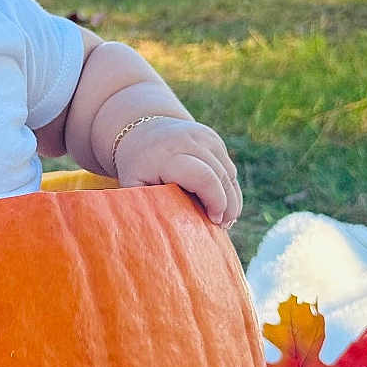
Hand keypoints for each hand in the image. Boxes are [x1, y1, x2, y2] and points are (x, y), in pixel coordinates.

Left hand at [113, 117, 241, 227]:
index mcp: (168, 155)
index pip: (204, 178)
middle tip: (223, 227)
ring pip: (229, 173)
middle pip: (221, 176)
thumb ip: (147, 205)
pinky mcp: (213, 139)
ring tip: (225, 220)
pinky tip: (223, 204)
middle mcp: (189, 141)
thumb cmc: (136, 166)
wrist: (141, 131)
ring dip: (233, 199)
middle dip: (228, 205)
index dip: (216, 201)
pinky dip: (229, 187)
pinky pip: (229, 167)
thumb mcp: (133, 185)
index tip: (214, 222)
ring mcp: (204, 137)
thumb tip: (164, 235)